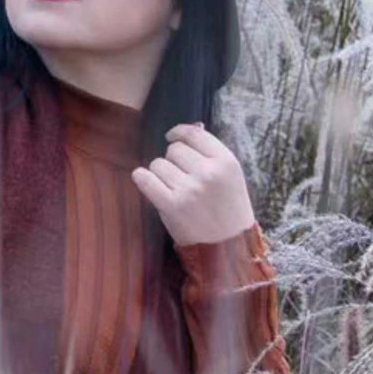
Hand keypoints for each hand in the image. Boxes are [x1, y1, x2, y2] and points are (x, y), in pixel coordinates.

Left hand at [130, 122, 255, 246]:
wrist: (228, 248)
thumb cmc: (228, 209)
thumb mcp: (230, 177)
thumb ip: (211, 153)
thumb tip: (192, 126)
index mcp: (226, 162)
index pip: (194, 133)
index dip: (179, 133)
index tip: (172, 137)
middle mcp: (209, 173)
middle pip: (173, 149)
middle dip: (173, 161)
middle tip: (183, 179)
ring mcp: (190, 189)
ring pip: (158, 164)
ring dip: (160, 174)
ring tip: (174, 189)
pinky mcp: (171, 205)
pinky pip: (145, 179)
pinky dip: (142, 179)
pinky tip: (146, 182)